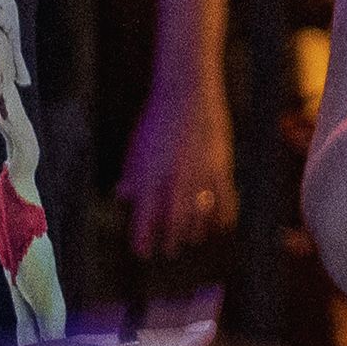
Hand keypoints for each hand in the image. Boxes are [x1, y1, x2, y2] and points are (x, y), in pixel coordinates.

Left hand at [117, 76, 235, 260]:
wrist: (187, 93)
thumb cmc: (158, 120)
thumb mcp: (137, 148)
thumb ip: (132, 175)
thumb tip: (122, 196)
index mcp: (149, 176)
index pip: (145, 219)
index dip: (144, 240)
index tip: (143, 252)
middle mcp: (174, 181)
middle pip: (174, 224)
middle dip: (170, 242)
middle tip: (169, 251)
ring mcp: (199, 176)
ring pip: (199, 218)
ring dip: (195, 233)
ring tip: (191, 238)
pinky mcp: (220, 168)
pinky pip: (224, 202)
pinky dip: (222, 218)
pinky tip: (219, 226)